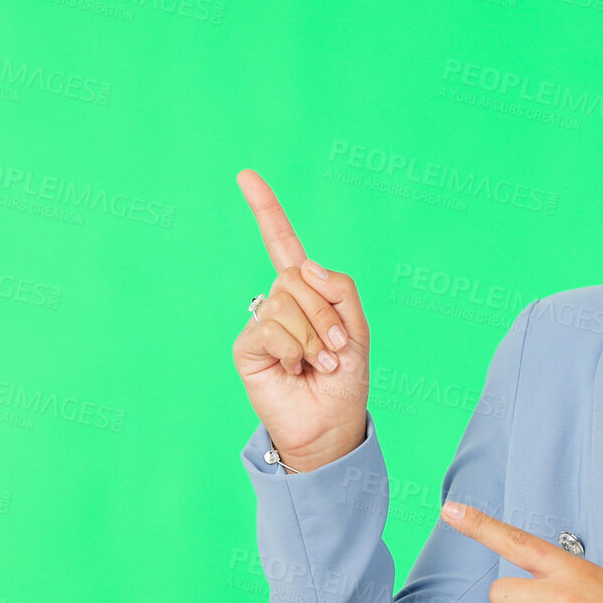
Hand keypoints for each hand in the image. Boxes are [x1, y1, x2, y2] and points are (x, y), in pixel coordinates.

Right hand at [231, 169, 369, 469]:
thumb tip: (301, 266)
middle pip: (298, 276)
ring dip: (313, 336)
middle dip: (326, 313)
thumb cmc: (345, 381)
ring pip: (286, 300)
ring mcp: (261, 322)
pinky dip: (294, 349)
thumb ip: (339, 289)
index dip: (266, 211)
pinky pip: (271, 326)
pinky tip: (295, 370)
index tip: (245, 176)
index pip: (283, 244)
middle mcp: (279, 302)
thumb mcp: (357, 329)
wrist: (330, 426)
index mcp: (306, 293)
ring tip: (319, 364)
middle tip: (336, 350)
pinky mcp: (248, 346)